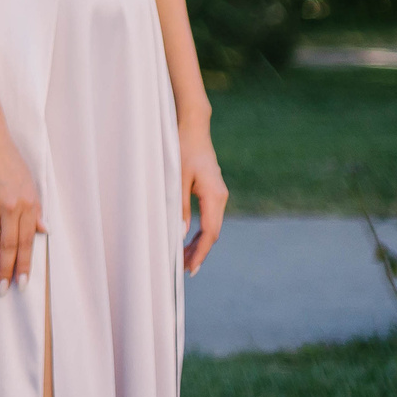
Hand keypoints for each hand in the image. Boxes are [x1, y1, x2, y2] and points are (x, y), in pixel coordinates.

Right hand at [0, 120, 43, 290]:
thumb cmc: (7, 157)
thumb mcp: (29, 181)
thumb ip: (36, 208)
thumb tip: (44, 231)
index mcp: (30, 203)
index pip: (28, 242)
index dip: (24, 265)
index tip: (22, 284)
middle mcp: (13, 206)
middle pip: (10, 247)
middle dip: (8, 271)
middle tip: (3, 290)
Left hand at [180, 118, 227, 274]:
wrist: (192, 126)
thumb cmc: (182, 148)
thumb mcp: (176, 177)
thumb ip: (179, 205)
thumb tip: (179, 233)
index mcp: (214, 195)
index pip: (210, 232)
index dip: (200, 251)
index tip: (190, 267)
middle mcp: (220, 197)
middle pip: (212, 232)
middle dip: (199, 251)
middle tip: (185, 270)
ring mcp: (217, 194)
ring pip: (211, 226)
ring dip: (199, 242)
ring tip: (185, 259)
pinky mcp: (212, 191)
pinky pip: (209, 217)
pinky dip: (200, 230)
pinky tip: (189, 239)